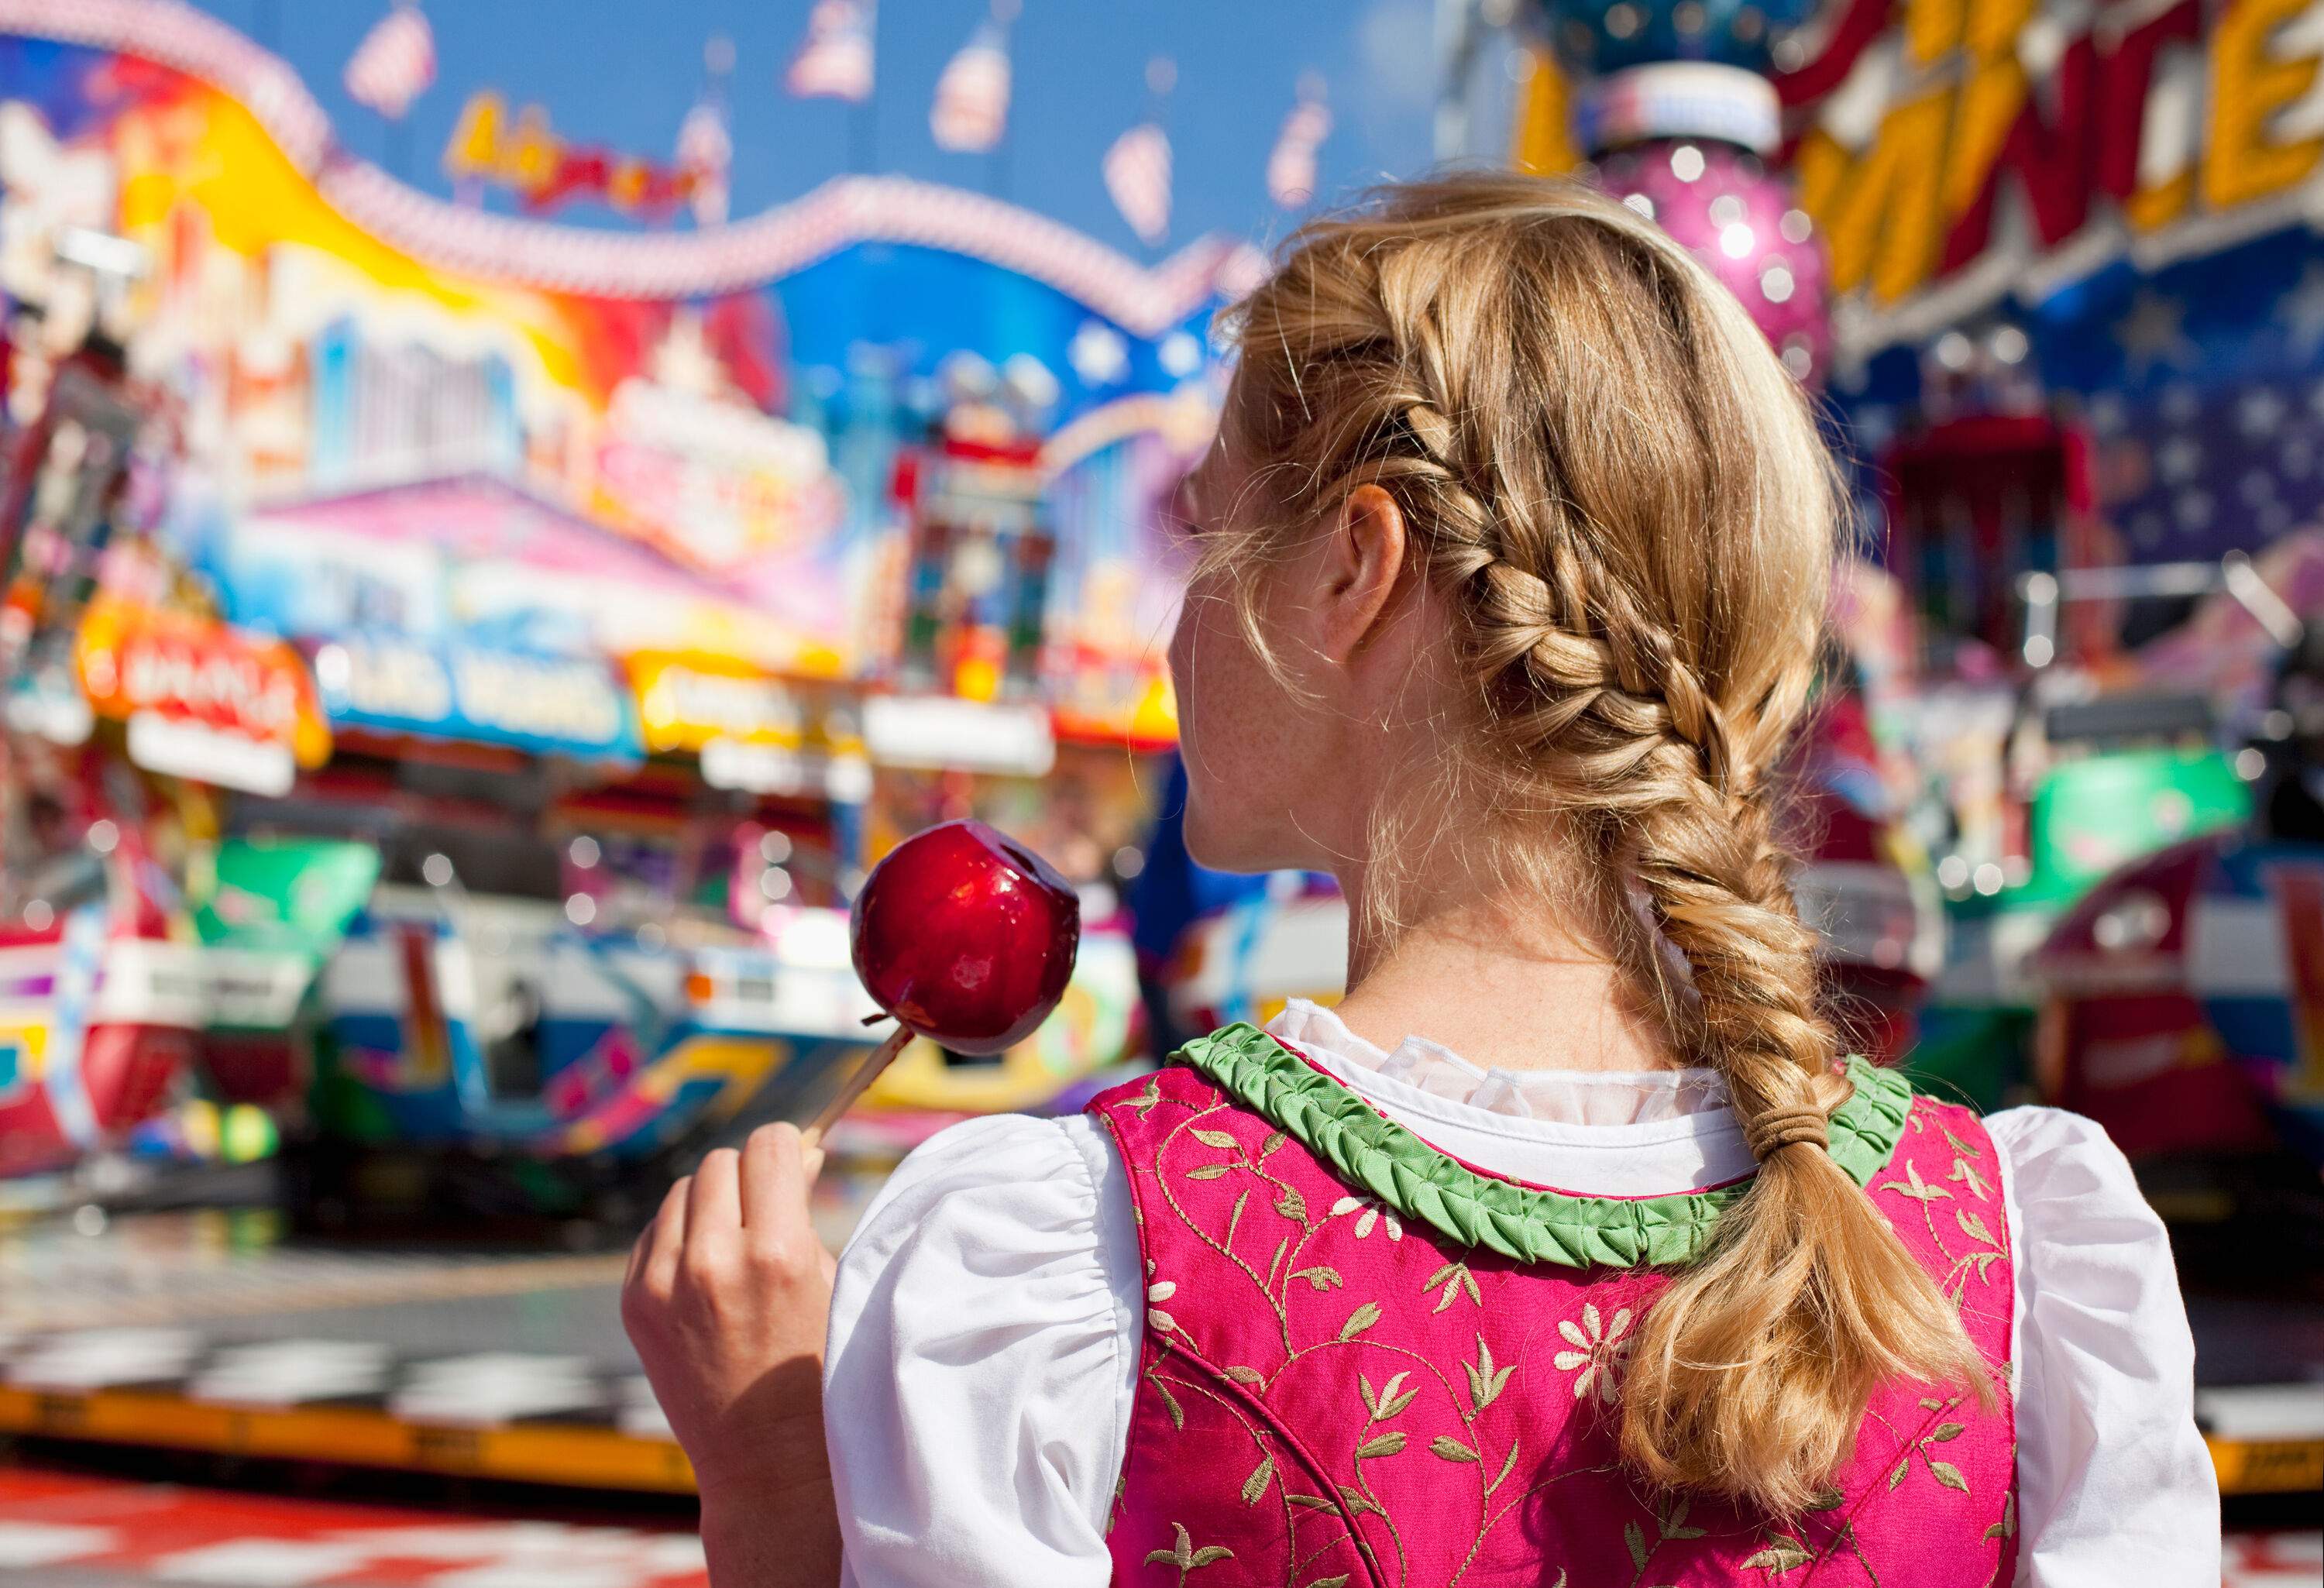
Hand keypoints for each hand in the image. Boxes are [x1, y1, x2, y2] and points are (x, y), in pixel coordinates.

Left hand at [622, 1123, 840, 1586]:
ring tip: (735, 1244)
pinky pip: (653, 1231)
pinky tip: (704, 1271)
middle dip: (749, 1176)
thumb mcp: (829, 1284)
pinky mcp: (635, 1303)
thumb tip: (793, 1154)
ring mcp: (663, 1284)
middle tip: (767, 1210)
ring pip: (682, 1191)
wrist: (765, 1464)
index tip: (795, 1166)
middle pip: (721, 1162)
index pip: (770, 1146)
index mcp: (777, 1254)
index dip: (788, 1149)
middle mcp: (713, 1261)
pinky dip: (678, 1236)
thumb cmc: (817, 1373)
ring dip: (711, 1203)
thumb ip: (804, 1212)